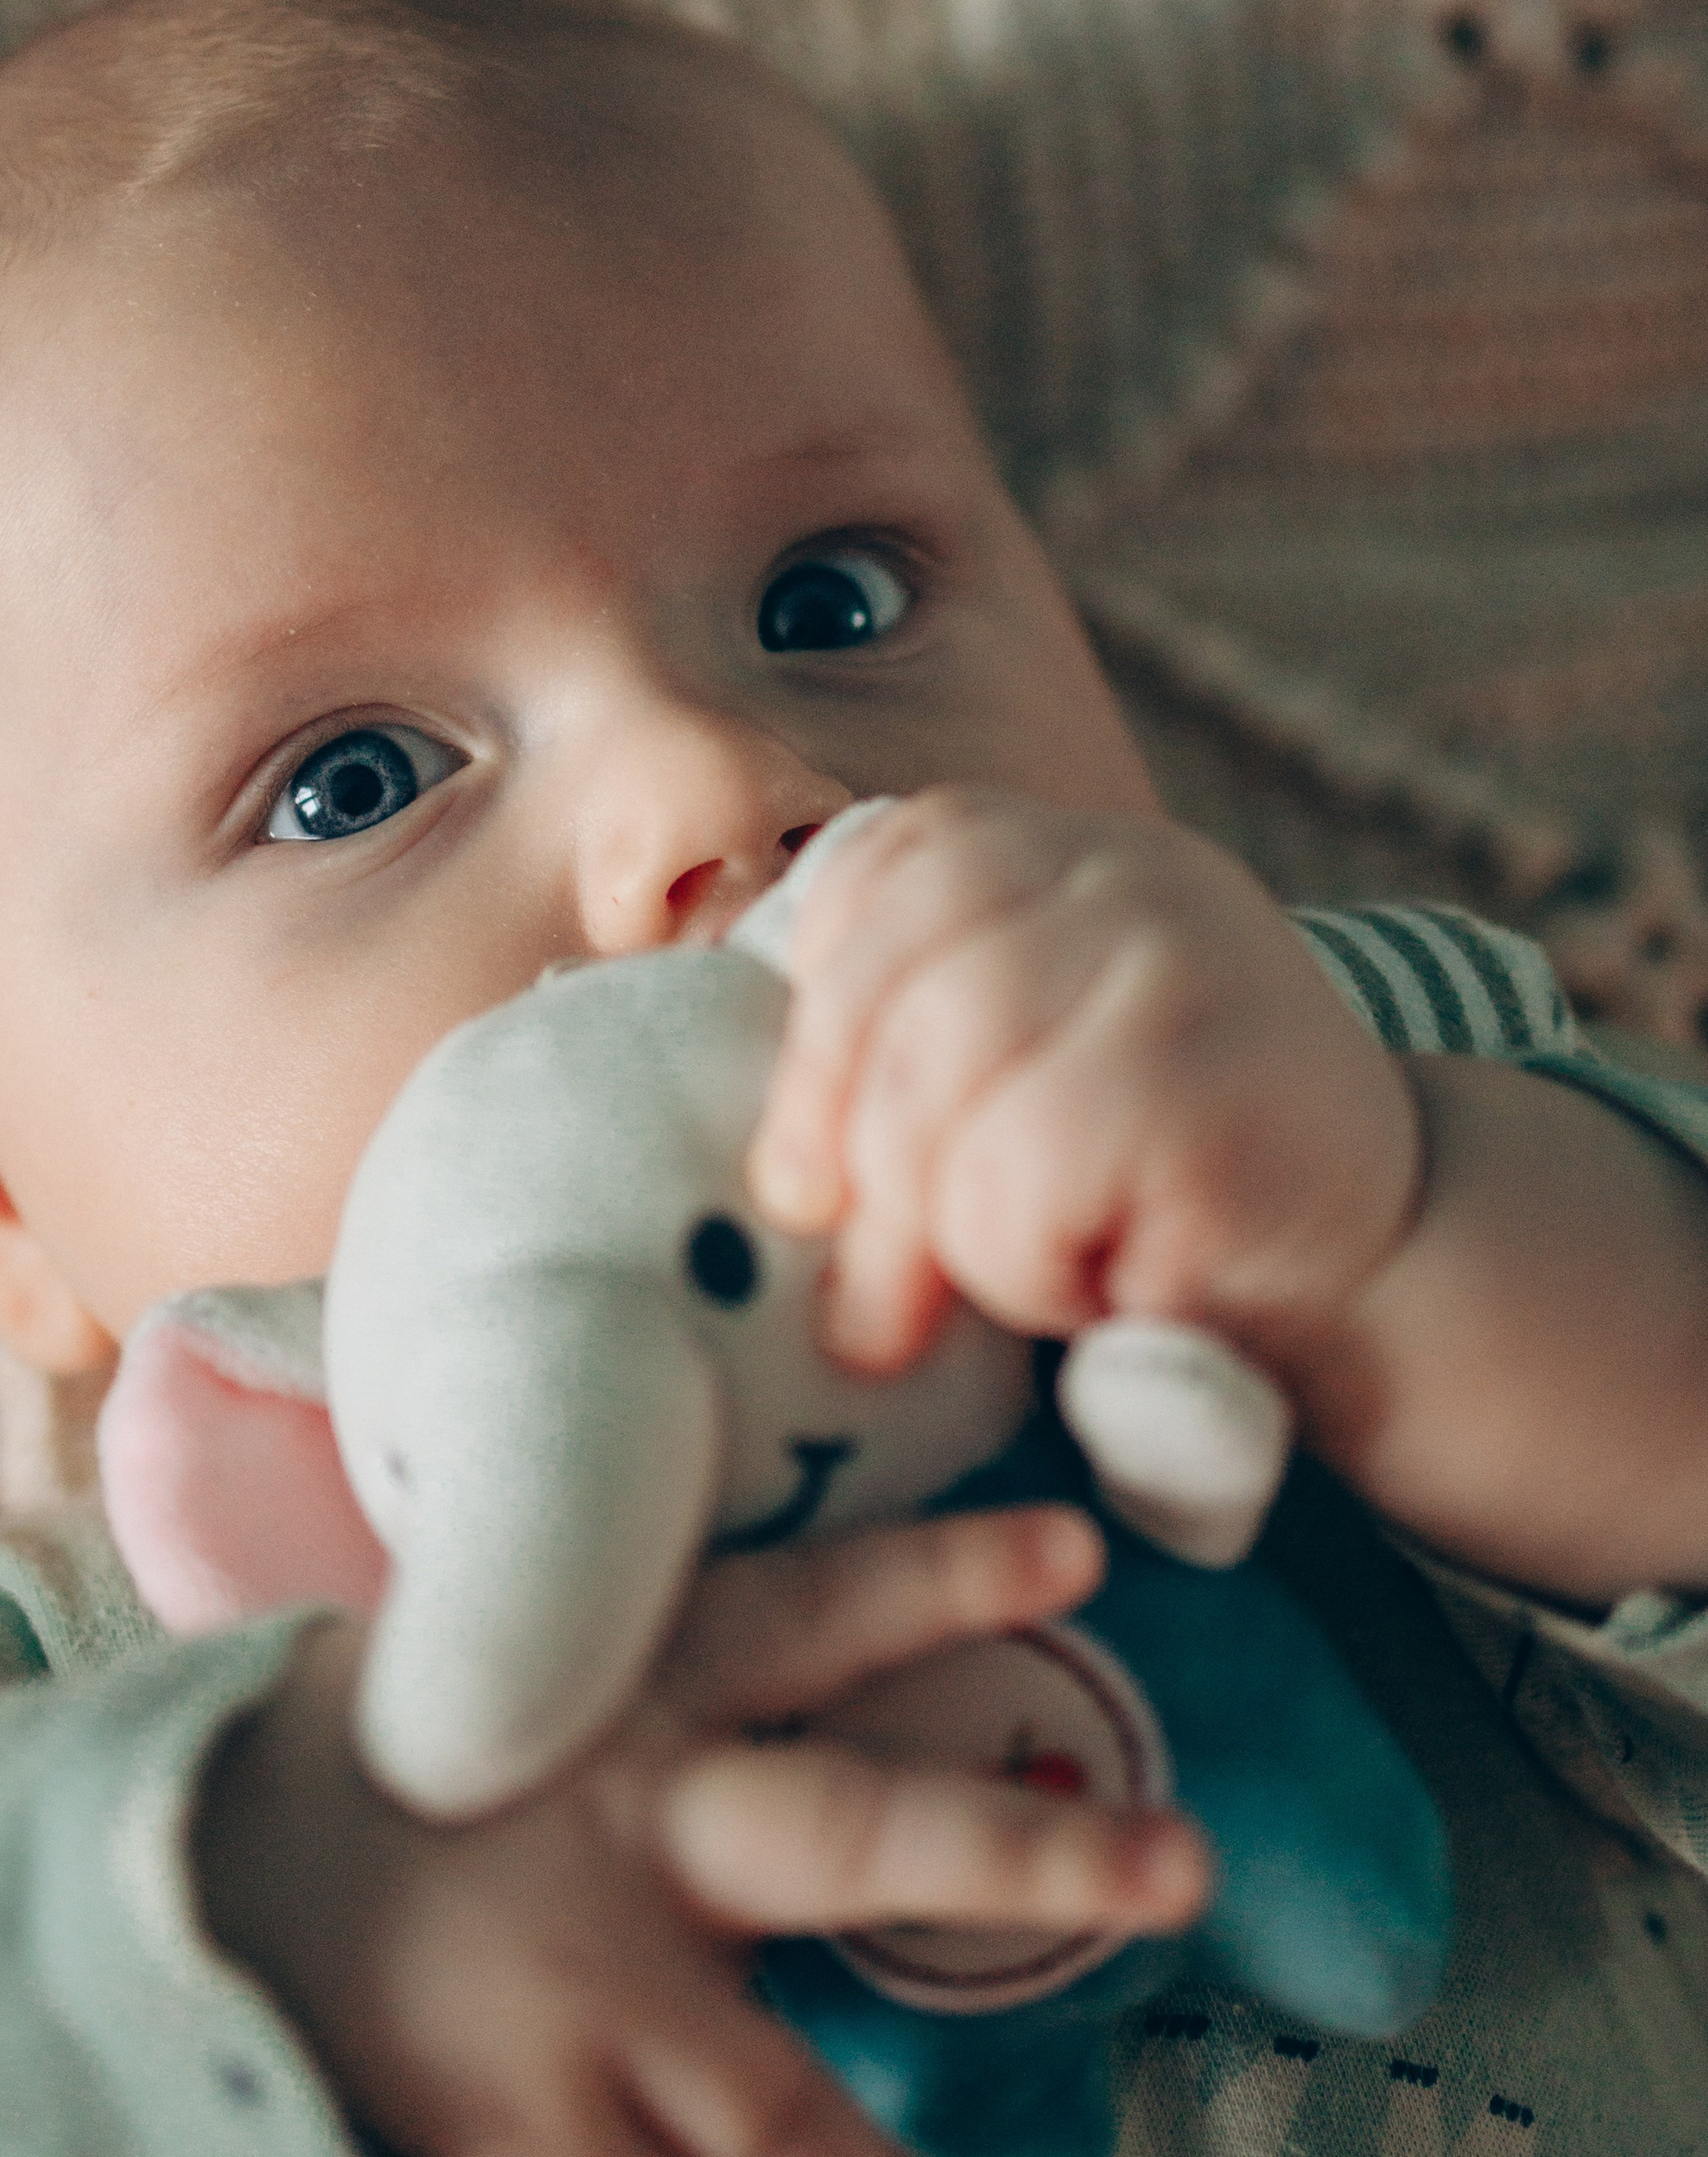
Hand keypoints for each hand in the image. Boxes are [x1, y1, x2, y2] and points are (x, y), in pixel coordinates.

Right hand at [194, 1503, 1206, 2156]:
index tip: (1084, 1552)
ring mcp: (591, 1990)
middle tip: (1182, 1866)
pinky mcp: (533, 2129)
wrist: (155, 1919)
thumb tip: (717, 1664)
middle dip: (1035, 1853)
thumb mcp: (455, 1683)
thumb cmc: (327, 1785)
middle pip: (863, 1835)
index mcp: (613, 1696)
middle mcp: (630, 1829)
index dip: (945, 1576)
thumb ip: (586, 1678)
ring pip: (790, 2106)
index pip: (808, 1614)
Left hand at [748, 788, 1424, 1374]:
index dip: (815, 1028)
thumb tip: (770, 1169)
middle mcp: (1127, 872)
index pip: (870, 881)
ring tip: (1025, 1277)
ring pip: (933, 1098)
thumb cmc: (1165, 1188)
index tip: (807, 1173)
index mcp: (1066, 847)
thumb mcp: (1028, 1077)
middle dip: (849, 1165)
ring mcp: (1176, 961)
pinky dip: (1026, 1269)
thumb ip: (909, 1051)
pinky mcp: (1202, 1081)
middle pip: (884, 997)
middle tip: (864, 1308)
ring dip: (948, 1237)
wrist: (1387, 1267)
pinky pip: (1015, 1183)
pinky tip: (1102, 1284)